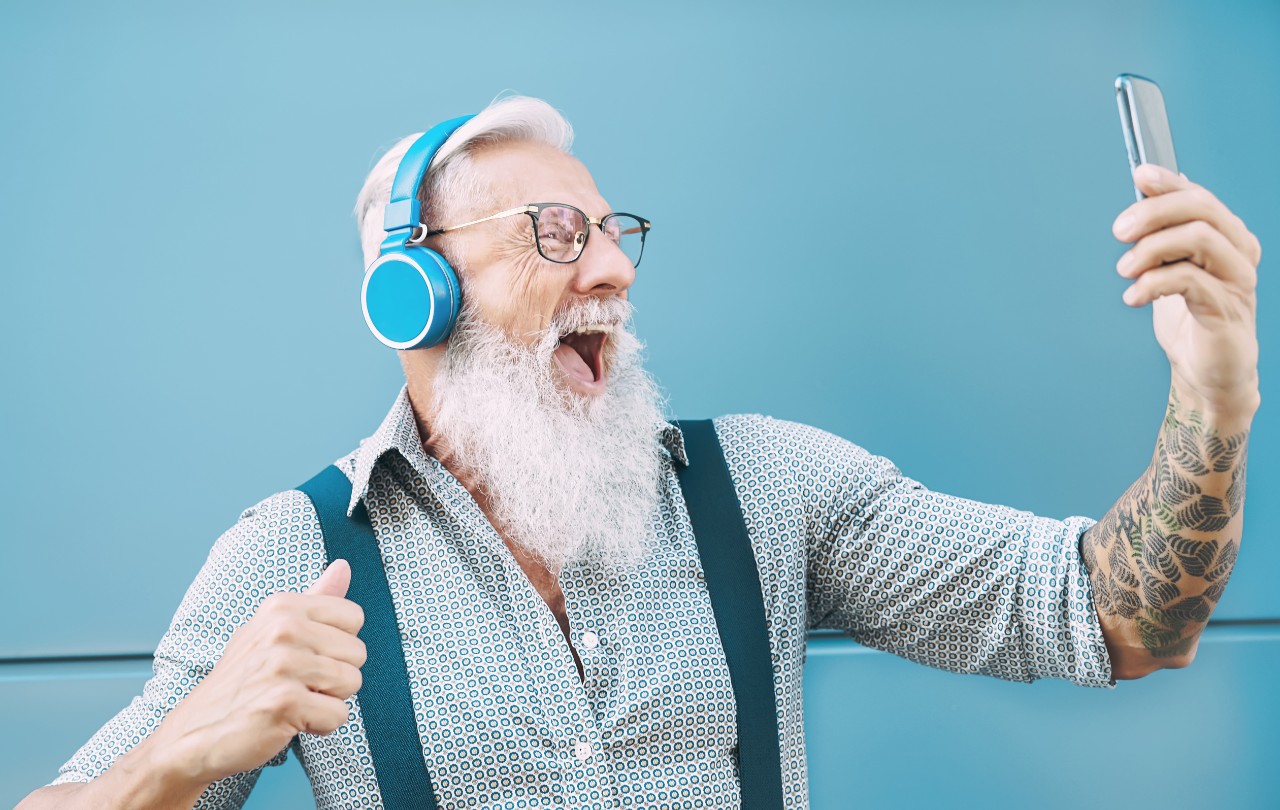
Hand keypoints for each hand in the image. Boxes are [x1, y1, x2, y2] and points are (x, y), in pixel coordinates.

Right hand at [149, 559, 365, 787]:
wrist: (193, 734)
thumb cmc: (240, 682)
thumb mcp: (270, 630)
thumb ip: (314, 599)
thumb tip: (343, 565)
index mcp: (282, 607)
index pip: (354, 617)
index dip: (336, 645)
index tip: (306, 658)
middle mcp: (283, 629)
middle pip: (357, 653)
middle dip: (335, 676)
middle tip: (296, 685)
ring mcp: (283, 664)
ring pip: (352, 682)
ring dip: (327, 701)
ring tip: (292, 701)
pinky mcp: (285, 702)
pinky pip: (338, 715)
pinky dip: (320, 726)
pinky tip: (288, 721)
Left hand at [1113, 164, 1260, 414]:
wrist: (1206, 373)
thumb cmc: (1189, 320)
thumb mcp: (1169, 269)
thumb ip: (1162, 235)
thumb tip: (1145, 193)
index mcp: (1227, 237)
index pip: (1201, 196)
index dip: (1170, 183)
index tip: (1140, 175)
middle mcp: (1239, 252)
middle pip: (1202, 209)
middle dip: (1154, 213)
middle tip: (1119, 231)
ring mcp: (1237, 280)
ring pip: (1200, 238)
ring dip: (1152, 249)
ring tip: (1124, 270)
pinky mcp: (1226, 310)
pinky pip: (1190, 280)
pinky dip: (1153, 283)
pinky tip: (1133, 297)